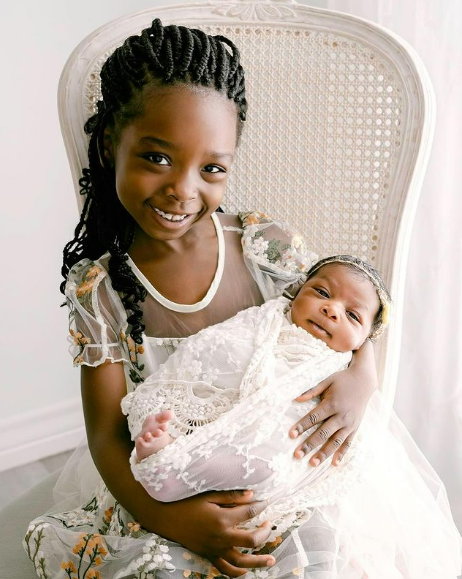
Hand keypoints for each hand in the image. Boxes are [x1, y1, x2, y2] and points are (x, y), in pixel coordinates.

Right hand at [154, 490, 274, 576]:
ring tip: (271, 559)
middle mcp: (221, 537)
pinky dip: (237, 572)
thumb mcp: (209, 495)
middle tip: (269, 525)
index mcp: (222, 519)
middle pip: (251, 540)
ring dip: (258, 561)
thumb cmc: (187, 503)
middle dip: (264, 533)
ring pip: (241, 561)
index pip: (249, 513)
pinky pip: (225, 570)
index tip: (265, 502)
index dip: (260, 507)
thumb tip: (252, 495)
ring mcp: (215, 549)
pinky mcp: (208, 556)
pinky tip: (246, 569)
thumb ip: (231, 496)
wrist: (166, 518)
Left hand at [289, 342, 376, 465]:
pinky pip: (348, 443)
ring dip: (324, 453)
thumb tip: (296, 399)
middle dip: (309, 445)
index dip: (301, 426)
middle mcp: (341, 416)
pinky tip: (334, 464)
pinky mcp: (355, 428)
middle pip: (323, 433)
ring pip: (335, 442)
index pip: (313, 417)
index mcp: (332, 403)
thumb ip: (311, 391)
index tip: (291, 435)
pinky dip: (342, 454)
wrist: (364, 381)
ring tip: (312, 463)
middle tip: (297, 455)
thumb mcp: (326, 381)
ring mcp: (349, 424)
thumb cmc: (342, 380)